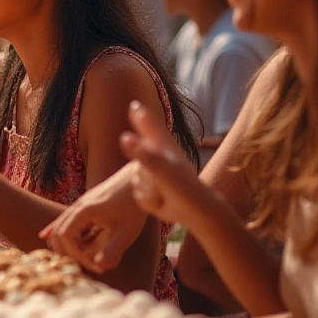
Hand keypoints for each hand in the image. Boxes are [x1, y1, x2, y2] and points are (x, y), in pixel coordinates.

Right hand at [41, 162, 147, 272]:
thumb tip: (100, 266)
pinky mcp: (84, 206)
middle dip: (66, 252)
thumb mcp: (127, 231)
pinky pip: (64, 220)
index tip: (94, 265)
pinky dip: (56, 230)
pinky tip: (44, 235)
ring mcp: (79, 205)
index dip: (75, 254)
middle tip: (83, 268)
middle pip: (57, 232)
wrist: (138, 179)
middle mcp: (77, 207)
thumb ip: (114, 250)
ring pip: (59, 225)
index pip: (65, 236)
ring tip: (77, 259)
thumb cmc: (134, 205)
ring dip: (64, 245)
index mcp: (84, 211)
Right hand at [119, 101, 213, 225]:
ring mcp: (152, 174)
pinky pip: (136, 192)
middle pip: (136, 161)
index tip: (135, 105)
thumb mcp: (161, 167)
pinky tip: (160, 201)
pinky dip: (147, 200)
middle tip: (162, 182)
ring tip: (163, 192)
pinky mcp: (148, 190)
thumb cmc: (183, 186)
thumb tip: (123, 137)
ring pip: (135, 177)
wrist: (194, 212)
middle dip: (144, 172)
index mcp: (163, 146)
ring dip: (147, 188)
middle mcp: (157, 158)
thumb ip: (141, 152)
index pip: (149, 126)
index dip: (141, 116)